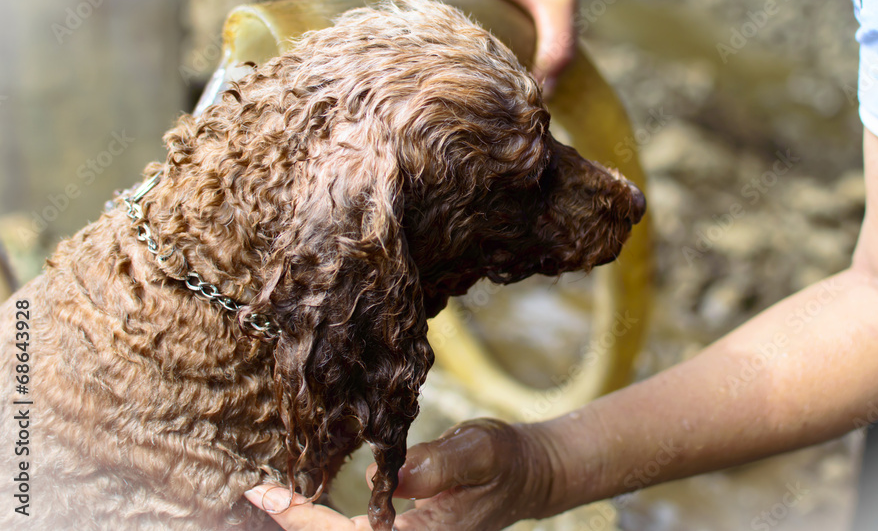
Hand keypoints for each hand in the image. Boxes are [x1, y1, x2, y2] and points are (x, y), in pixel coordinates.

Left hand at [246, 419, 556, 530]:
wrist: (526, 475)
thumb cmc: (503, 461)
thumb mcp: (477, 452)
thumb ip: (437, 465)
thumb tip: (387, 475)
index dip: (304, 521)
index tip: (267, 497)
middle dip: (297, 524)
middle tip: (253, 496)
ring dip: (307, 523)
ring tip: (267, 500)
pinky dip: (321, 520)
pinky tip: (299, 502)